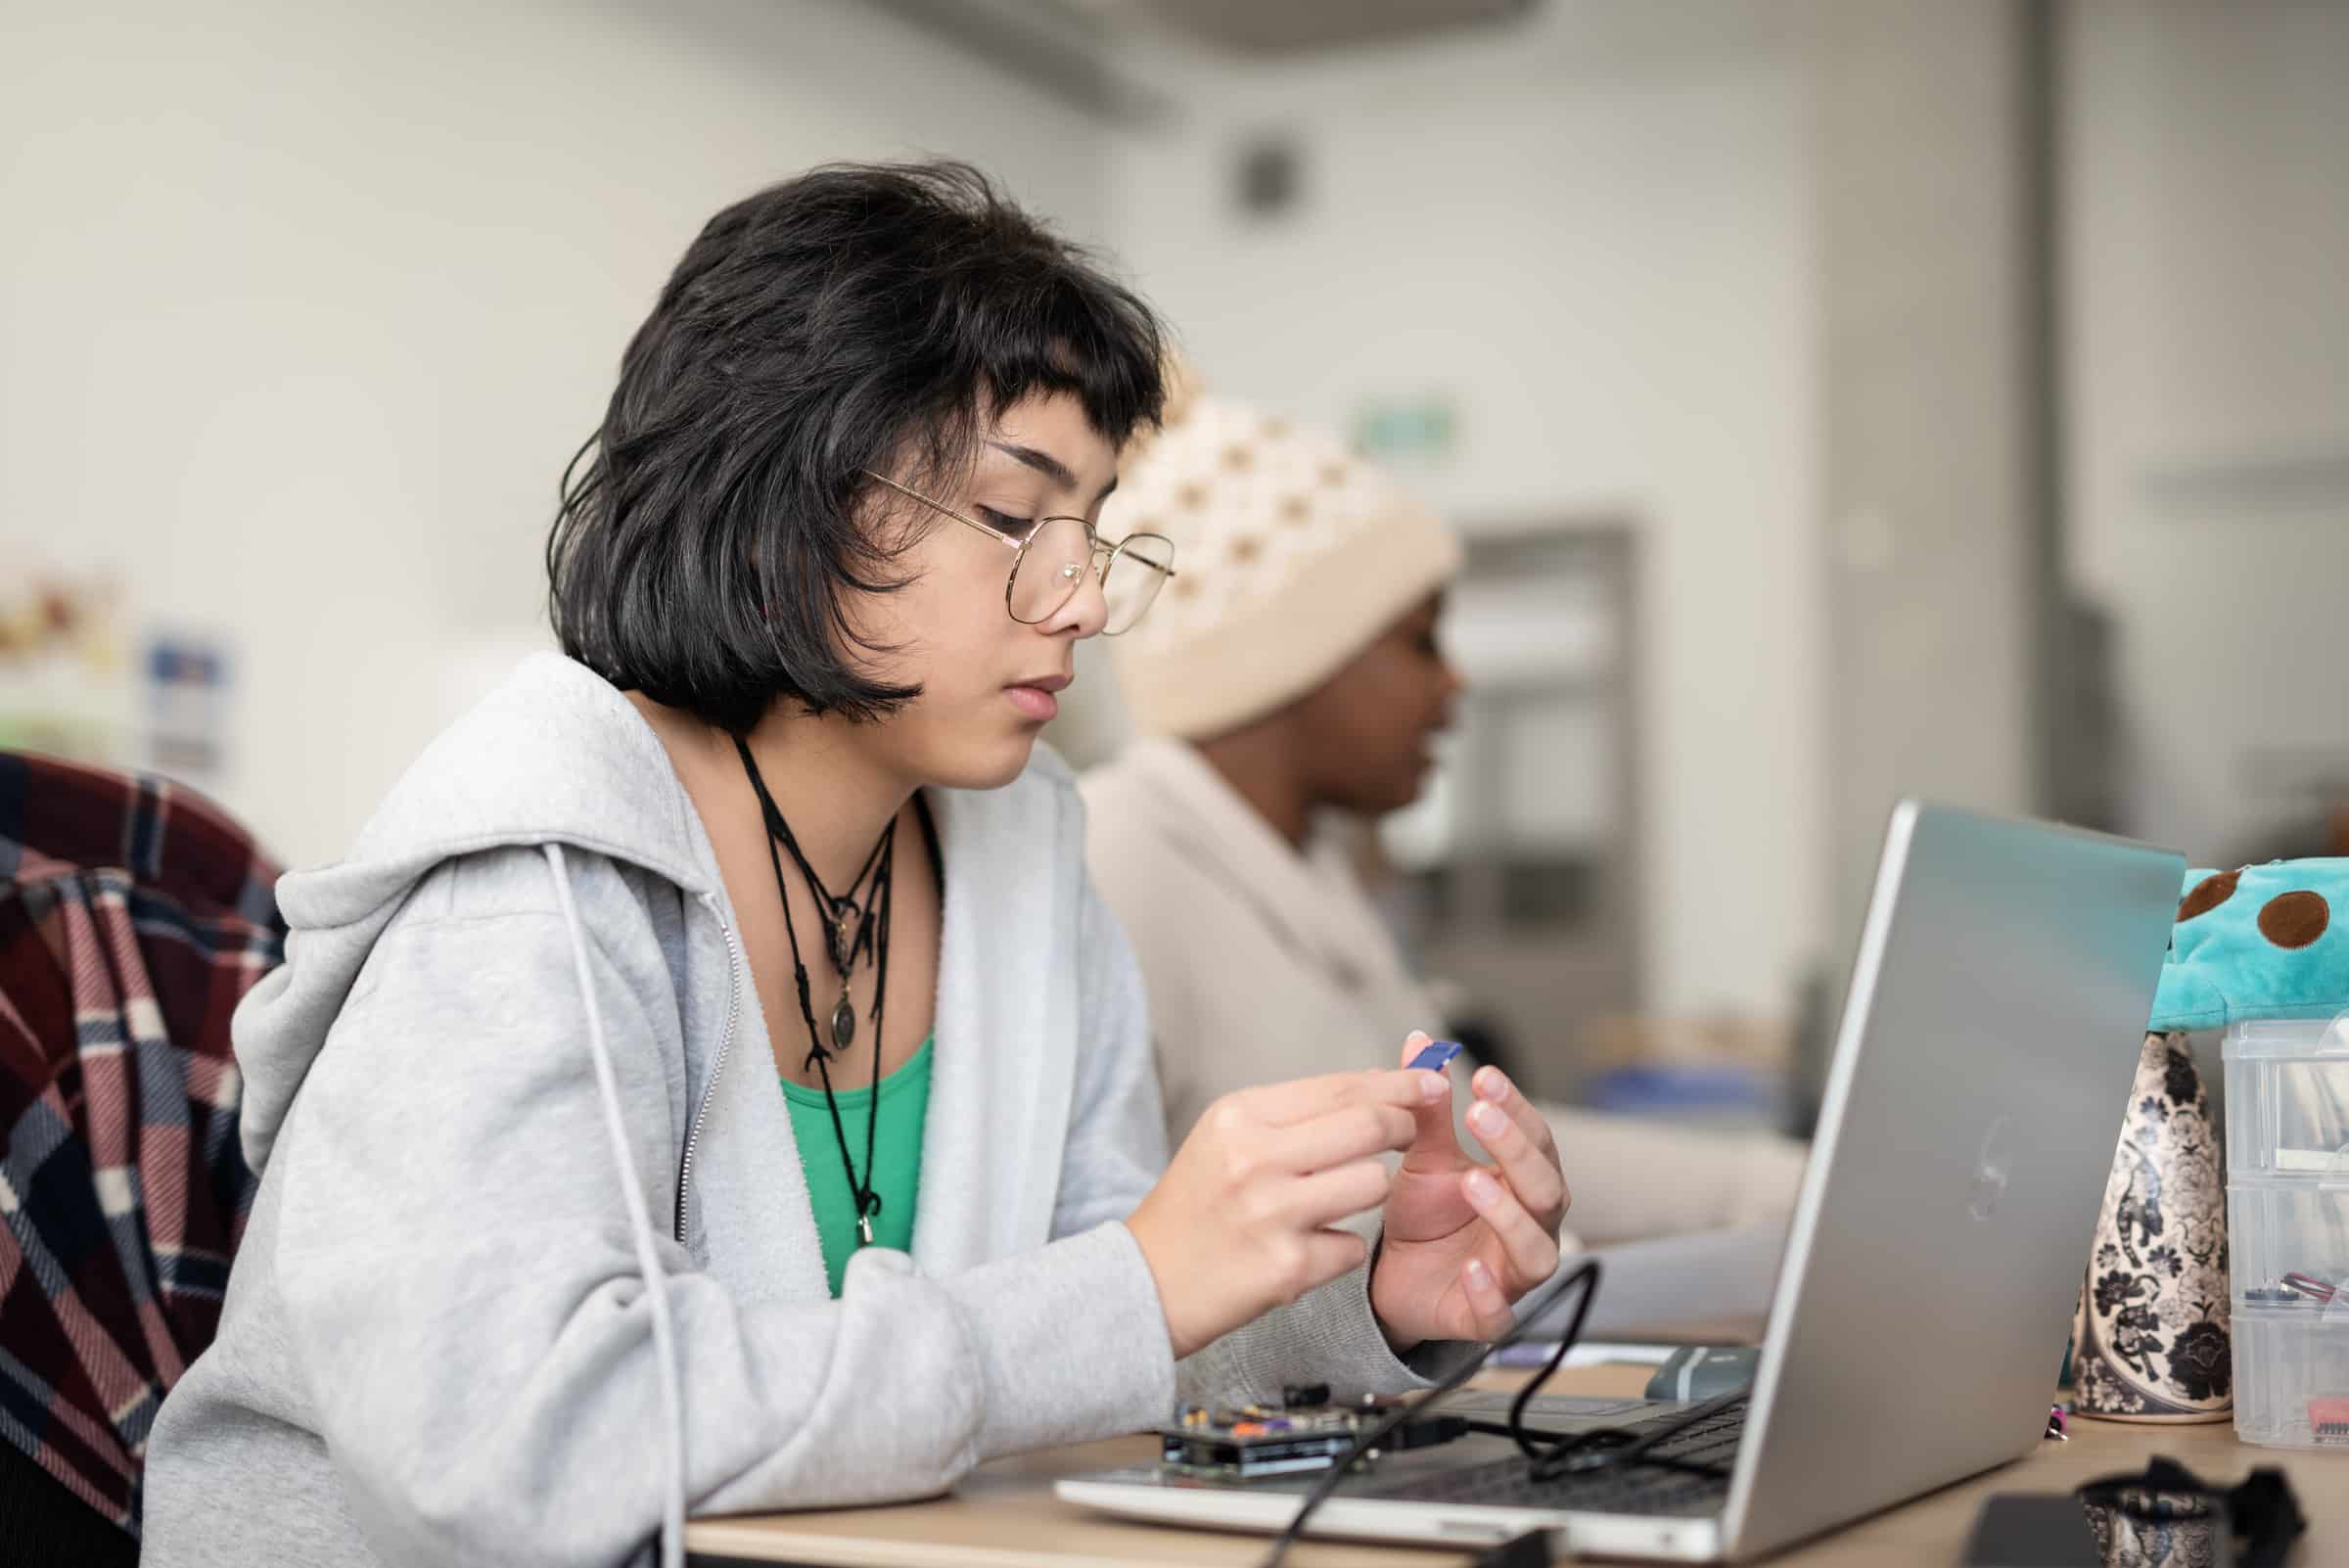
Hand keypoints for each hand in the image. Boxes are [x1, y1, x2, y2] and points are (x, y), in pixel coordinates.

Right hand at [1127, 1068, 1448, 1358]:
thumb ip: (1298, 1112)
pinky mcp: (1286, 1268)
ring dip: (1370, 1192)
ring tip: (1335, 1201)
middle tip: (1409, 1132)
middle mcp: (1253, 1159)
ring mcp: (1271, 1215)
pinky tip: (1306, 1249)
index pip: (1342, 1088)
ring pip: (1374, 1185)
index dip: (1398, 1084)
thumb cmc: (1200, 1202)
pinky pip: (1353, 1247)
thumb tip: (1381, 1085)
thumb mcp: (1229, 1137)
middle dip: (1403, 1126)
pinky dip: (1340, 1249)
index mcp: (1240, 1117)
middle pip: (1369, 1126)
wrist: (1146, 1281)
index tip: (1432, 1082)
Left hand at [1370, 1032, 1569, 1349]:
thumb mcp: (1423, 1157)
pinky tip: (1468, 1268)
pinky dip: (1489, 1293)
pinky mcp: (1485, 1318)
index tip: (1484, 1077)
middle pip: (1546, 1188)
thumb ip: (1428, 1108)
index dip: (1516, 1108)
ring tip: (1474, 1182)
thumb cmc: (1427, 1215)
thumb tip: (1421, 1042)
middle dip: (1515, 1150)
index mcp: (1522, 1182)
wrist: (1394, 1280)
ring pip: (1535, 1250)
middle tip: (1478, 1113)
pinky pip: (1499, 1313)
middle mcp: (1531, 1226)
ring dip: (1508, 1214)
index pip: (1536, 1139)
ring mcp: (1513, 1275)